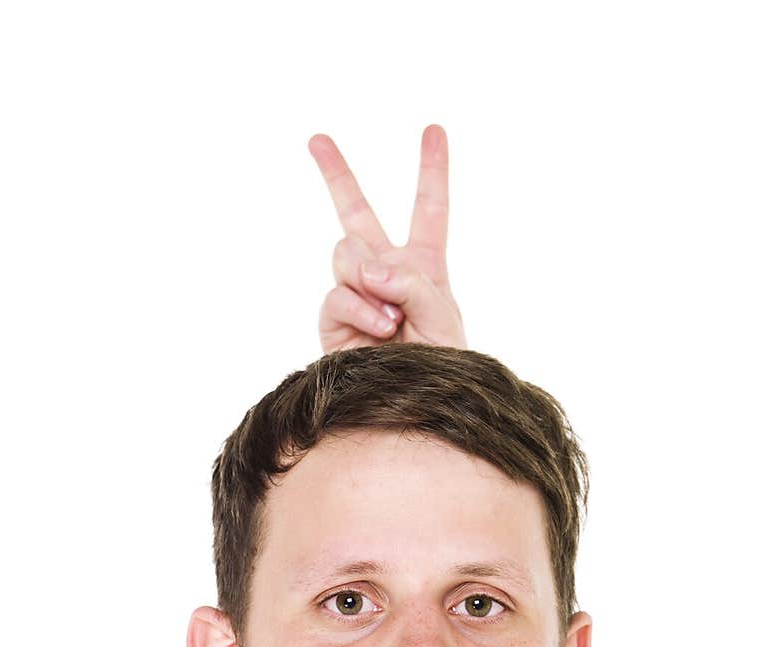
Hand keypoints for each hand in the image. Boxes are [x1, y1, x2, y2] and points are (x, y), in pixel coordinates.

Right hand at [308, 124, 466, 352]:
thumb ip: (411, 283)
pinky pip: (338, 293)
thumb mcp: (442, 317)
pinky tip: (380, 328)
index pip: (429, 209)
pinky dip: (360, 308)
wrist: (414, 405)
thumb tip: (370, 269)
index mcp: (422, 265)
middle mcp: (384, 271)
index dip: (432, 169)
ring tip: (392, 319)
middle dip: (336, 174)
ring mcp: (356, 293)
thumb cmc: (440, 365)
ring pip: (346, 251)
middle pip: (356, 212)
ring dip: (368, 278)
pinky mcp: (335, 318)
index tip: (433, 130)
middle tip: (316, 138)